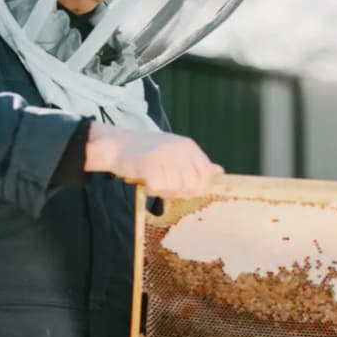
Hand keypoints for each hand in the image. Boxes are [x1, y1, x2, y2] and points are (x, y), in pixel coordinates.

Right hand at [84, 122, 223, 197]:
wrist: (117, 145)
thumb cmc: (148, 152)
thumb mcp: (177, 154)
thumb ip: (197, 164)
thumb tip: (219, 172)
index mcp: (189, 147)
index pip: (206, 173)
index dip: (198, 186)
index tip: (185, 188)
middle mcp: (180, 150)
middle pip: (192, 184)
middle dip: (180, 192)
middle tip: (166, 186)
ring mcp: (164, 156)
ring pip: (176, 188)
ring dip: (165, 191)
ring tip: (155, 182)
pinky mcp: (148, 164)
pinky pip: (158, 188)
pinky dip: (152, 190)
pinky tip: (146, 182)